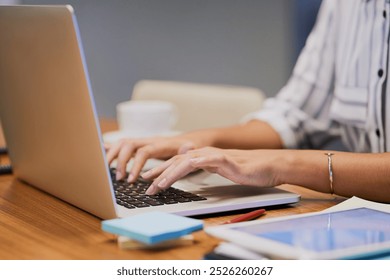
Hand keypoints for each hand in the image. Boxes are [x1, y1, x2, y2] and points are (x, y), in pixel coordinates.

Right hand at [105, 136, 197, 181]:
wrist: (190, 140)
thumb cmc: (189, 147)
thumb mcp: (191, 149)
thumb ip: (187, 149)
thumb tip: (187, 148)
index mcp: (160, 143)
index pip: (143, 151)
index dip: (136, 165)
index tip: (132, 180)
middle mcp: (148, 140)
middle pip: (128, 145)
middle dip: (121, 161)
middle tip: (120, 179)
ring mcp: (143, 141)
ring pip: (122, 143)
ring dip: (113, 156)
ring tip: (109, 171)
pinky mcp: (140, 145)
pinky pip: (122, 145)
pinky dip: (110, 148)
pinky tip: (100, 152)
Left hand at [142, 147, 281, 194]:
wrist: (267, 165)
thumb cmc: (246, 170)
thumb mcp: (220, 170)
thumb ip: (205, 167)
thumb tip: (189, 168)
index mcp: (203, 157)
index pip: (177, 163)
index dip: (161, 171)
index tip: (148, 180)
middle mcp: (206, 154)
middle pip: (177, 162)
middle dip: (159, 173)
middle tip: (146, 185)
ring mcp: (215, 156)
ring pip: (187, 162)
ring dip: (171, 173)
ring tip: (159, 184)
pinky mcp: (226, 160)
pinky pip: (206, 161)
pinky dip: (193, 165)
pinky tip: (184, 169)